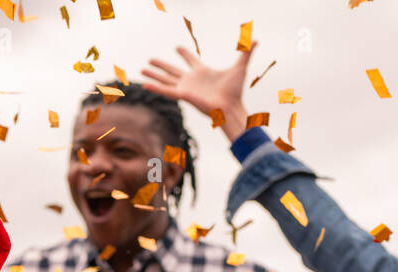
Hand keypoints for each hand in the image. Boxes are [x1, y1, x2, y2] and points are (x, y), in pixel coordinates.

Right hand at [141, 43, 256, 141]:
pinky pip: (166, 90)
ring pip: (165, 79)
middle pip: (173, 70)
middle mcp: (191, 80)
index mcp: (202, 72)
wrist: (230, 107)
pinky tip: (145, 84)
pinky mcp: (183, 95)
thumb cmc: (235, 91)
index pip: (191, 60)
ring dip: (154, 75)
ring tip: (142, 70)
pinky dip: (155, 87)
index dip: (184, 54)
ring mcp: (186, 88)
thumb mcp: (240, 67)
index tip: (177, 48)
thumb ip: (246, 53)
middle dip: (161, 65)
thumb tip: (255, 39)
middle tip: (150, 60)